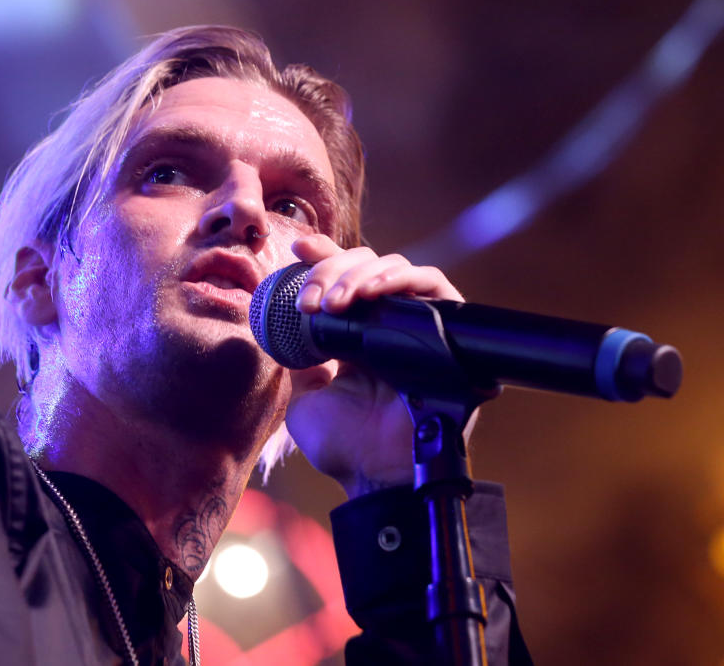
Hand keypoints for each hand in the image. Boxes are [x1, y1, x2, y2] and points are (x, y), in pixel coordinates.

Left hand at [281, 235, 475, 498]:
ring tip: (333, 302)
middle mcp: (388, 326)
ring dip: (357, 276)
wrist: (376, 475)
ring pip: (393, 268)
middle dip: (331, 270)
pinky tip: (370, 294)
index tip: (298, 248)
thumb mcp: (303, 393)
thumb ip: (296, 357)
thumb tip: (276, 323)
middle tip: (310, 299)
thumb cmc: (342, 445)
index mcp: (356, 336)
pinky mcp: (447, 330)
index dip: (323, 258)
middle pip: (365, 266)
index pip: (343, 280)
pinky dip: (399, 279)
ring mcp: (417, 325)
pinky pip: (432, 284)